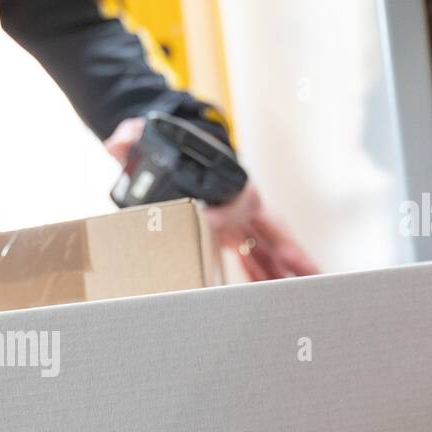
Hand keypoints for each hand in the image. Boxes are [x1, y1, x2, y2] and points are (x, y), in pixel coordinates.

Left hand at [104, 117, 318, 281]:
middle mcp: (243, 204)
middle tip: (313, 274)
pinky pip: (251, 258)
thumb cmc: (165, 142)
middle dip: (292, 254)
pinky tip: (270, 297)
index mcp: (228, 181)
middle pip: (273, 232)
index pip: (234, 203)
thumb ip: (130, 137)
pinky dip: (260, 276)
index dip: (224, 217)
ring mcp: (239, 221)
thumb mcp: (144, 134)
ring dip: (283, 273)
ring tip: (303, 295)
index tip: (214, 226)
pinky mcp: (229, 233)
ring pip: (268, 250)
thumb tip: (118, 141)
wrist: (171, 142)